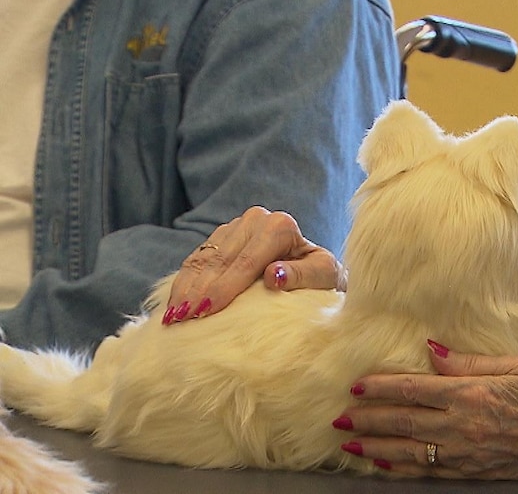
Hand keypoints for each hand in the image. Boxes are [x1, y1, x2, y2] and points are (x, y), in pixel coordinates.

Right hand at [164, 206, 339, 323]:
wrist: (316, 269)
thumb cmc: (323, 277)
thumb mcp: (325, 276)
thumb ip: (304, 275)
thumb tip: (273, 275)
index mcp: (280, 226)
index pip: (246, 261)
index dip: (224, 287)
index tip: (206, 312)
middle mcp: (256, 219)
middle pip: (220, 260)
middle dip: (199, 291)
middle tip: (180, 320)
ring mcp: (235, 226)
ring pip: (204, 258)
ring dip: (186, 288)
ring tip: (172, 317)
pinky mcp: (221, 236)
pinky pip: (197, 259)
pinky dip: (184, 282)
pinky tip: (173, 305)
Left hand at [334, 342, 517, 479]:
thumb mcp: (517, 366)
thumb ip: (471, 361)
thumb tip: (432, 350)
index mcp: (474, 394)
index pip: (416, 389)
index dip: (383, 388)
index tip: (359, 386)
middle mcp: (465, 426)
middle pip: (405, 423)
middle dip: (369, 420)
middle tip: (341, 417)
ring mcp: (468, 454)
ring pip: (410, 452)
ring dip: (377, 448)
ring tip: (350, 443)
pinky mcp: (475, 473)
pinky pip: (430, 472)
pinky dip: (402, 469)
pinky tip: (385, 466)